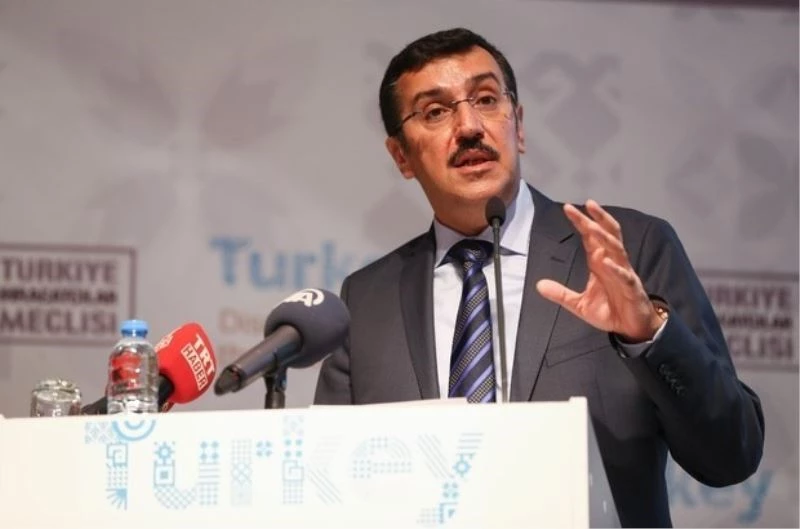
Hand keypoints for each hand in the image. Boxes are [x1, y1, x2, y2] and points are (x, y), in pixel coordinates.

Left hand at [536, 200, 663, 342]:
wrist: (631, 327)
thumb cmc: (610, 310)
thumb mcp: (579, 304)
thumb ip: (560, 294)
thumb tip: (539, 285)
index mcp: (599, 263)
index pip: (590, 237)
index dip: (581, 222)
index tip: (568, 208)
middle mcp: (612, 262)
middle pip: (606, 235)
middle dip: (595, 220)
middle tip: (584, 204)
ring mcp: (623, 273)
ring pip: (616, 249)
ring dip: (604, 237)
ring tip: (592, 227)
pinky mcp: (631, 288)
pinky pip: (624, 275)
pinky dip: (615, 268)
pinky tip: (606, 261)